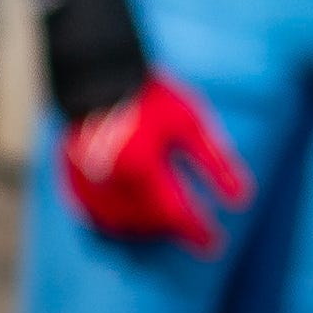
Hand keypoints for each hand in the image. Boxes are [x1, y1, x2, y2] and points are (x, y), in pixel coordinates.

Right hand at [60, 74, 252, 255]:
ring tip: (165, 223)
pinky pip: (91, 213)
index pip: (176, 215)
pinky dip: (113, 220)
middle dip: (174, 228)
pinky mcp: (70, 173)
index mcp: (141, 167)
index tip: (216, 243)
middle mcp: (110, 179)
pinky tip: (129, 218)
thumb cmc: (149, 95)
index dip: (198, 232)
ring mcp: (86, 178)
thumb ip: (215, 163)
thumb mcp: (190, 123)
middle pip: (149, 221)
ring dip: (146, 228)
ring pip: (119, 222)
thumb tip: (242, 201)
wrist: (98, 70)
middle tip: (195, 229)